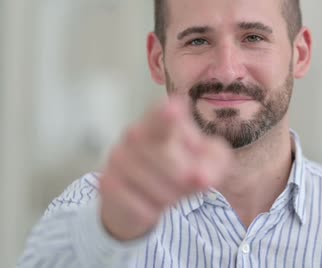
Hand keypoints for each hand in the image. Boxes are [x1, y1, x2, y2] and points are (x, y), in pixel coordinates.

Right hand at [99, 97, 230, 240]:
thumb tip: (202, 178)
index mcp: (161, 122)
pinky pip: (140, 206)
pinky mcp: (107, 184)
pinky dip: (152, 211)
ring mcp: (117, 158)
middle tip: (192, 181)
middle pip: (166, 157)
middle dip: (184, 176)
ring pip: (154, 185)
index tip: (175, 110)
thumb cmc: (179, 169)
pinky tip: (149, 204)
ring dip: (171, 195)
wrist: (137, 199)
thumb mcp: (207, 162)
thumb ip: (214, 162)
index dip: (166, 116)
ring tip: (170, 193)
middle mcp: (134, 134)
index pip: (161, 116)